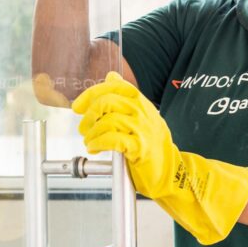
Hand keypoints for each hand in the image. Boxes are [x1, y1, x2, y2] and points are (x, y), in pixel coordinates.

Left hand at [72, 71, 175, 195]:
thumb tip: (111, 76)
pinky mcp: (140, 147)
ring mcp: (142, 129)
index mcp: (139, 101)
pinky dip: (98, 143)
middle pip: (107, 101)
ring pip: (108, 121)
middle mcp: (141, 112)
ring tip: (90, 142)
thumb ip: (124, 96)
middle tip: (84, 128)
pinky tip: (95, 148)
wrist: (169, 169)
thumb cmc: (151, 144)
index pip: (113, 86)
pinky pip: (113, 139)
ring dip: (92, 134)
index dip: (91, 94)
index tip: (78, 107)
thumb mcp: (140, 114)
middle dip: (89, 116)